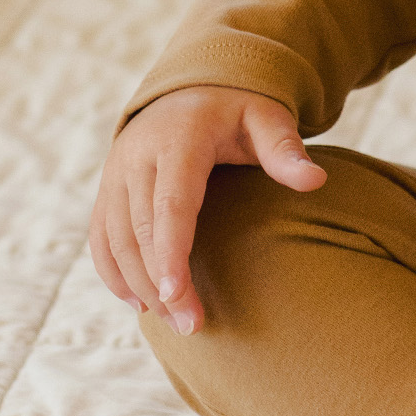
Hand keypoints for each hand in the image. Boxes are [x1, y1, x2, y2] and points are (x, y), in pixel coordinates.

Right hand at [88, 85, 324, 336]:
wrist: (190, 89)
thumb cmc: (238, 110)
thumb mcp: (267, 118)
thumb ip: (286, 149)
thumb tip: (315, 180)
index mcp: (179, 139)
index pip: (170, 203)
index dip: (171, 252)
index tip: (177, 295)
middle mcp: (137, 155)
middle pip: (140, 229)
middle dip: (160, 283)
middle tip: (190, 326)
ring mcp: (115, 172)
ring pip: (114, 238)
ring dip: (138, 285)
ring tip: (173, 322)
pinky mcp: (107, 188)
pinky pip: (100, 236)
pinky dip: (113, 272)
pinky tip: (139, 303)